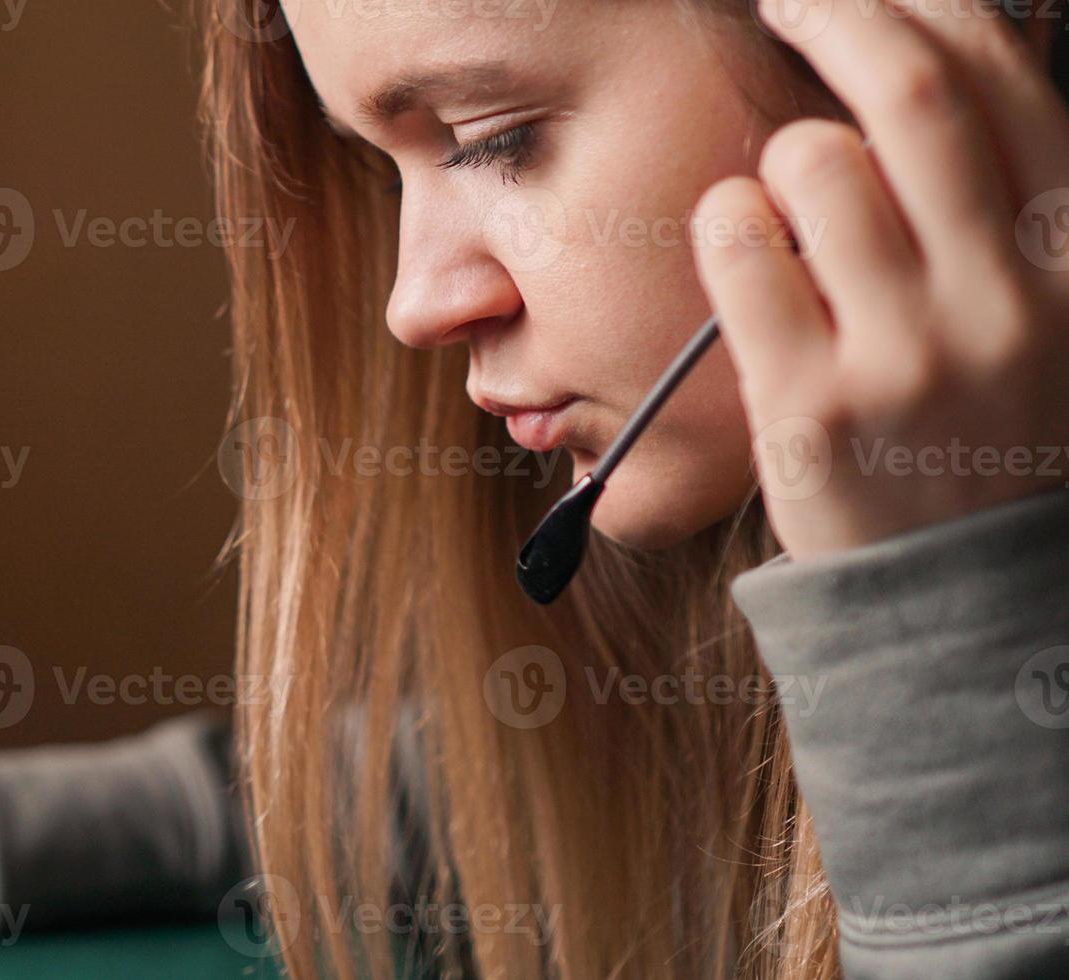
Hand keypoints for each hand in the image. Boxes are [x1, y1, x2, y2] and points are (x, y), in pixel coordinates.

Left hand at [692, 0, 1068, 557]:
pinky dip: (725, 217)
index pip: (1004, 80)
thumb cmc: (995, 430)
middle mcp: (1004, 294)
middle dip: (837, 17)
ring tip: (783, 195)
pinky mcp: (809, 403)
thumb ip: (1011, 206)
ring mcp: (905, 350)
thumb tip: (932, 65)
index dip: (927, 7)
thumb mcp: (1050, 314)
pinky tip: (740, 239)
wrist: (965, 595)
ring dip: (781, 148)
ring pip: (813, 163)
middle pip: (909, 95)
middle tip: (787, 2)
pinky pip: (738, 247)